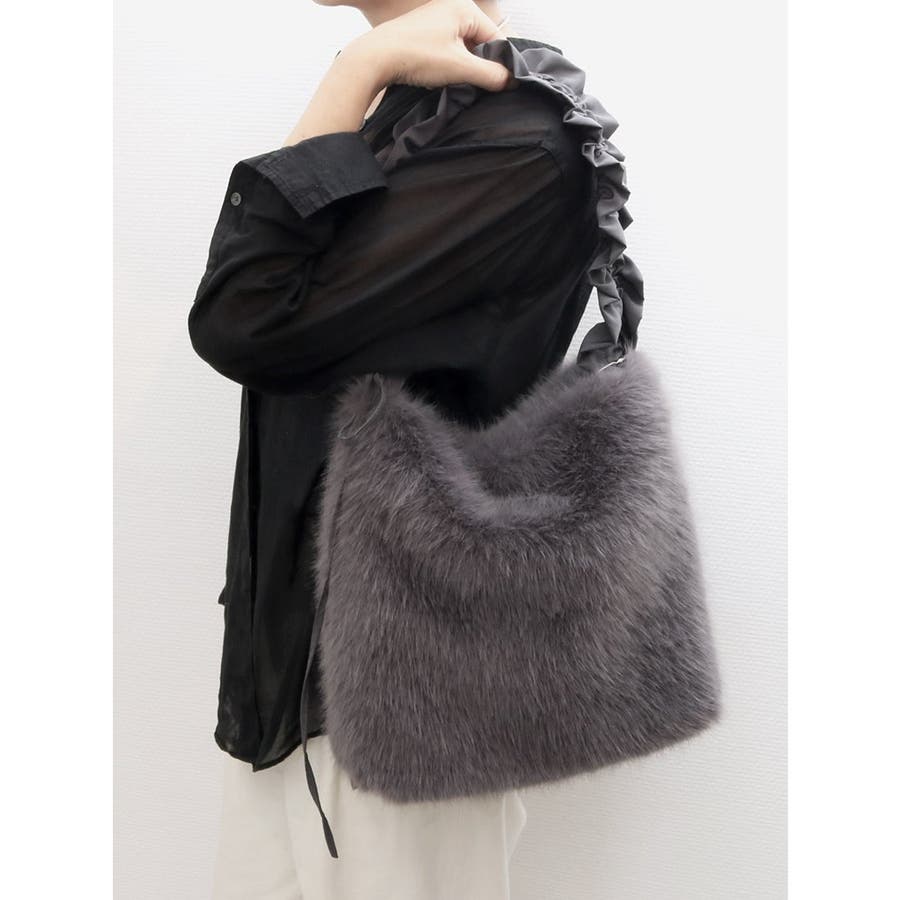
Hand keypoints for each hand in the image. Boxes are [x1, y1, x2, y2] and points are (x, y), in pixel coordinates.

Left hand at [351, 0, 516, 92]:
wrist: (375, 58)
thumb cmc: (416, 55)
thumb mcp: (460, 68)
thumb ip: (490, 74)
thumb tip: (511, 80)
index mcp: (464, 8)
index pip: (496, 38)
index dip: (500, 63)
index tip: (499, 85)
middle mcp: (451, 8)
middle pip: (480, 43)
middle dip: (480, 66)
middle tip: (474, 86)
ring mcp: (436, 20)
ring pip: (463, 49)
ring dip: (463, 68)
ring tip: (454, 82)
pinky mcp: (423, 34)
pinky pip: (447, 50)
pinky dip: (449, 65)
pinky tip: (441, 78)